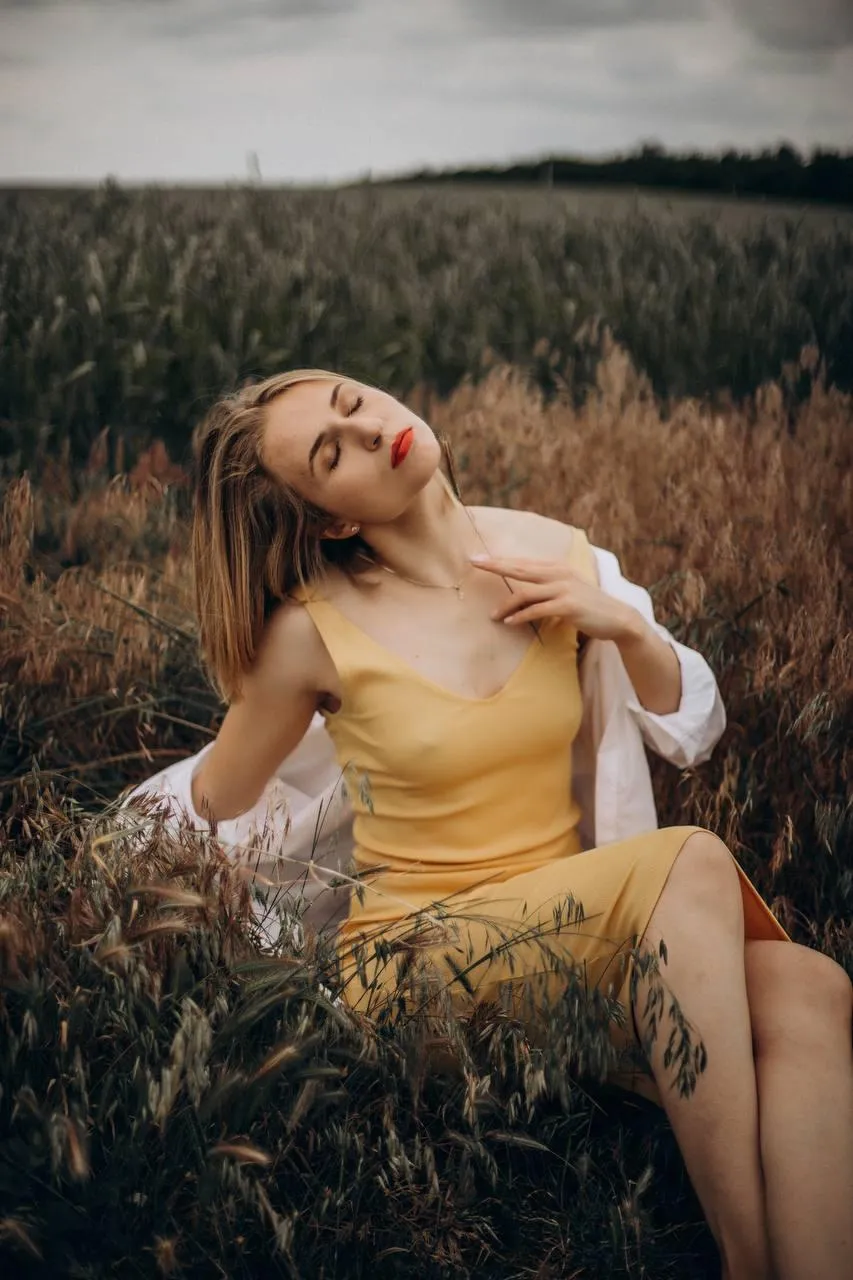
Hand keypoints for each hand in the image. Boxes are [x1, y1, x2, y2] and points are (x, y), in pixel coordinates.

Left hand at [469, 554, 640, 641]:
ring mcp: (564, 589)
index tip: (479, 557)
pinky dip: (521, 616)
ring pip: (526, 592)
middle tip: (475, 563)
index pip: (523, 562)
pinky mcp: (568, 606)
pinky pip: (537, 610)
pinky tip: (510, 622)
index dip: (500, 560)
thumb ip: (547, 587)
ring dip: (506, 605)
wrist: (618, 618)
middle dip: (496, 565)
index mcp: (557, 568)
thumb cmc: (589, 606)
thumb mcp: (568, 590)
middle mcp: (559, 574)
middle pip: (520, 568)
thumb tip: (523, 593)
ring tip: (493, 615)